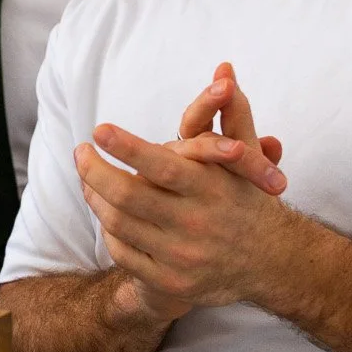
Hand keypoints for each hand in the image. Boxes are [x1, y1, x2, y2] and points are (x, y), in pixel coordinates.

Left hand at [74, 66, 288, 321]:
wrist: (270, 261)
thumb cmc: (248, 198)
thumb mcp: (246, 155)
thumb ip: (232, 110)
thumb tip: (224, 68)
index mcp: (212, 189)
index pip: (162, 166)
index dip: (127, 147)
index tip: (99, 130)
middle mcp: (196, 224)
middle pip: (128, 196)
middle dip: (94, 171)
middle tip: (80, 152)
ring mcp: (181, 257)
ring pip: (118, 223)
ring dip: (95, 196)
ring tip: (88, 176)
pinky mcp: (169, 283)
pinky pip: (122, 252)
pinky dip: (108, 229)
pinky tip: (106, 210)